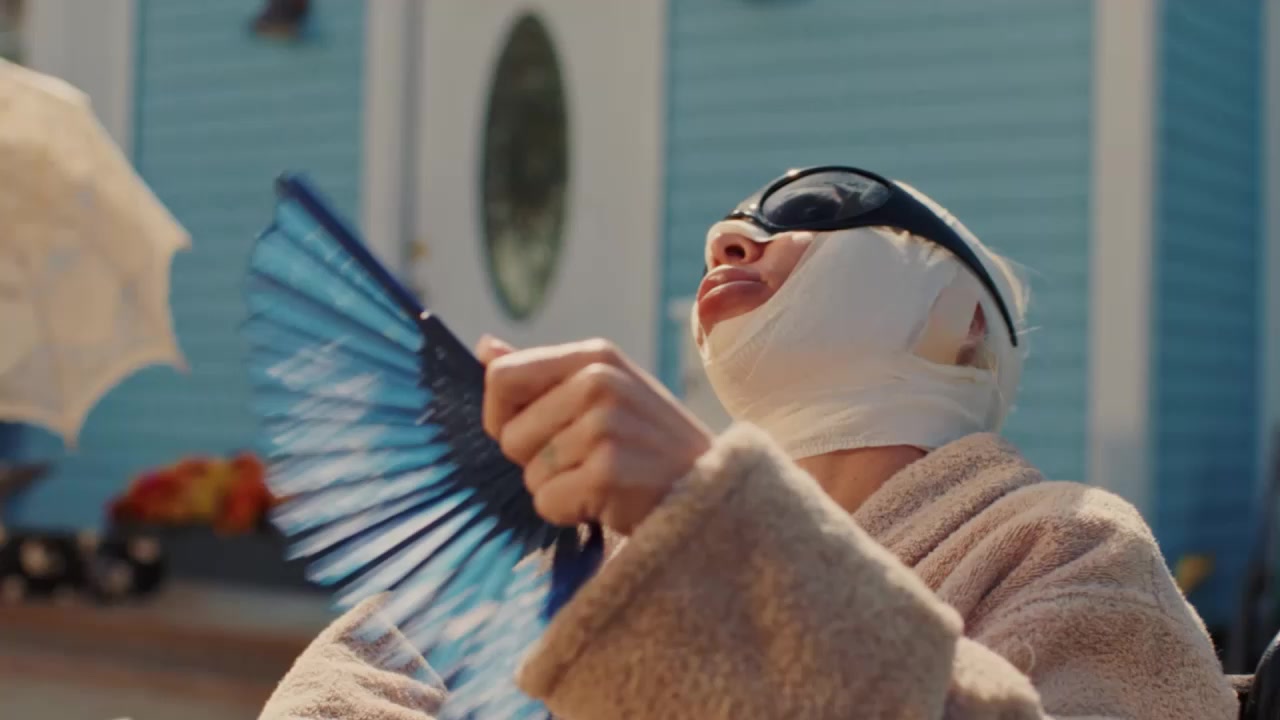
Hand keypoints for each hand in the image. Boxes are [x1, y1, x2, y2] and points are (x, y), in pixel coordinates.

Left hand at [476, 335, 713, 534]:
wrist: (712, 492)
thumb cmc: (647, 444)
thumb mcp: (602, 392)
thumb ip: (541, 371)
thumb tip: (485, 348)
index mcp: (595, 356)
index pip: (501, 377)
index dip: (500, 416)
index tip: (532, 435)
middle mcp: (599, 383)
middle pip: (508, 435)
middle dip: (534, 460)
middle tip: (586, 462)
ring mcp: (605, 426)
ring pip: (529, 475)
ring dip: (557, 489)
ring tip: (602, 480)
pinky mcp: (609, 472)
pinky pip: (548, 503)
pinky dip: (569, 513)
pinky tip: (608, 502)